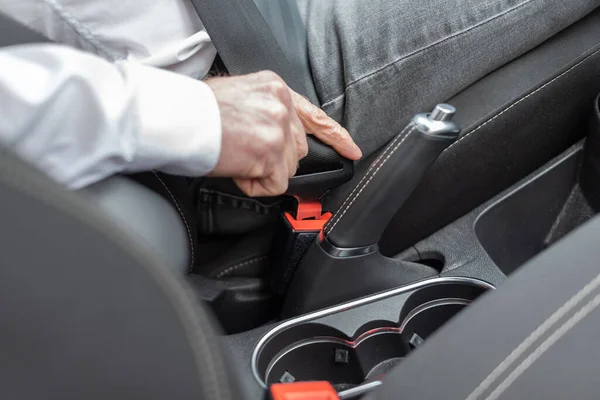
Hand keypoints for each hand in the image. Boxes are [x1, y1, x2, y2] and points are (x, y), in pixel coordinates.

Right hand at [207, 71, 360, 196]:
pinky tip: (237, 169)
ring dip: (263, 171)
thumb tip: (273, 135)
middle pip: (297, 149)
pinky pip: (274, 184)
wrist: (179, 117)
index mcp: (276, 89)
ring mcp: (278, 129)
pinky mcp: (271, 153)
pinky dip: (255, 185)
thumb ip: (266, 110)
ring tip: (235, 157)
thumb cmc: (198, 109)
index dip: (335, 136)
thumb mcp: (240, 94)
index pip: (314, 115)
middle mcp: (282, 106)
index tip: (352, 150)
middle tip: (245, 152)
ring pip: (287, 168)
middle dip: (276, 158)